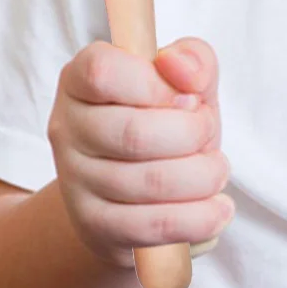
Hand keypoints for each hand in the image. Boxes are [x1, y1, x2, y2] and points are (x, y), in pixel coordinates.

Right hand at [47, 37, 233, 267]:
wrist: (135, 192)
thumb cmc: (165, 124)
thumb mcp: (185, 85)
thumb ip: (193, 61)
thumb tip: (181, 66)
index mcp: (81, 82)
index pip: (102, 71)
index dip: (157, 85)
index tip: (187, 97)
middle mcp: (68, 129)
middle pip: (136, 133)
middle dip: (195, 134)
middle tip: (207, 135)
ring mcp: (76, 181)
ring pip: (153, 181)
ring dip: (205, 176)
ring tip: (215, 170)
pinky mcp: (96, 226)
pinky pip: (155, 225)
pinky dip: (201, 217)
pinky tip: (218, 208)